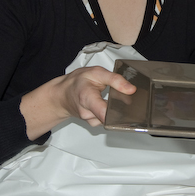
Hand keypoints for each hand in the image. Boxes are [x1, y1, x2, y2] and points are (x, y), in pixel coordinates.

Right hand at [20, 66, 136, 138]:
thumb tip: (131, 89)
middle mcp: (88, 113)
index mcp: (88, 99)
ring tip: (110, 97)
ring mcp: (91, 120)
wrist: (63, 94)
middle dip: (120, 107)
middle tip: (120, 96)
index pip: (104, 114)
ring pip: (111, 118)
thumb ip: (115, 80)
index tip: (128, 104)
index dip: (118, 112)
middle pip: (111, 117)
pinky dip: (110, 112)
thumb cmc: (77, 82)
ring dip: (115, 109)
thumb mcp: (96, 73)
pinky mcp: (94, 123)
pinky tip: (107, 104)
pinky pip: (107, 119)